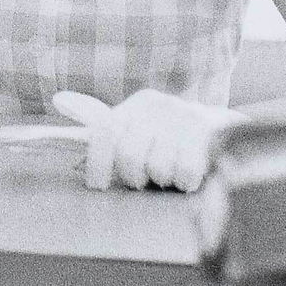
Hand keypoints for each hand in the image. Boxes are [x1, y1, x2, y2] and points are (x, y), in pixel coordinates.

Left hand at [55, 89, 248, 192]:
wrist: (225, 133)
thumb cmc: (170, 138)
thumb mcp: (136, 126)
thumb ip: (100, 121)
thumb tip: (59, 99)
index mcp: (137, 105)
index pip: (105, 131)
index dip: (97, 163)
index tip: (97, 186)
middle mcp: (158, 106)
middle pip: (130, 156)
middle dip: (135, 177)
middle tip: (146, 179)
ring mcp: (185, 118)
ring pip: (158, 169)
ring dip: (164, 180)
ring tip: (172, 172)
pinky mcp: (209, 135)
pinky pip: (185, 174)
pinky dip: (186, 183)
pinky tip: (190, 174)